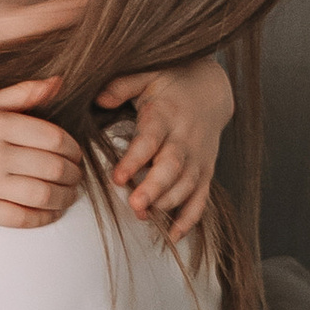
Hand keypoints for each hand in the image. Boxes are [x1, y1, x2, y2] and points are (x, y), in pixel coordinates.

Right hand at [0, 84, 82, 229]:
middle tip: (76, 176)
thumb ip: (19, 94)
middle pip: (53, 168)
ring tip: (68, 195)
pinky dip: (44, 218)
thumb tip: (58, 82)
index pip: (53, 138)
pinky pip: (22, 218)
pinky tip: (49, 212)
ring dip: (65, 197)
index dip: (73, 149)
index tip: (76, 154)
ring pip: (43, 195)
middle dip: (73, 174)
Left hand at [98, 52, 232, 240]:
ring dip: (168, 204)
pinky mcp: (206, 170)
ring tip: (145, 217)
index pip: (151, 140)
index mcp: (166, 114)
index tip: (118, 177)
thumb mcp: (145, 74)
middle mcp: (185, 138)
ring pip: (188, 185)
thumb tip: (99, 97)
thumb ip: (121, 85)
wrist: (211, 89)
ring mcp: (198, 156)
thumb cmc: (169, 81)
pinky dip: (190, 218)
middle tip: (136, 205)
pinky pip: (202, 197)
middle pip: (173, 167)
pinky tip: (173, 235)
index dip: (136, 160)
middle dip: (155, 188)